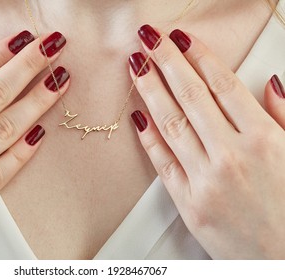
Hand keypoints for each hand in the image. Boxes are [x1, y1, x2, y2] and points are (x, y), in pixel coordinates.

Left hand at [129, 25, 284, 258]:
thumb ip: (284, 117)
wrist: (282, 261)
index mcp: (265, 140)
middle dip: (167, 62)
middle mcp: (232, 156)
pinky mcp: (188, 202)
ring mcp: (206, 180)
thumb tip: (270, 82)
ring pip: (171, 123)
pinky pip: (163, 162)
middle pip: (192, 96)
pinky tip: (136, 114)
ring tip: (136, 67)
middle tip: (149, 39)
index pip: (223, 85)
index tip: (181, 38)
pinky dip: (148, 137)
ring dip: (150, 90)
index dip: (199, 56)